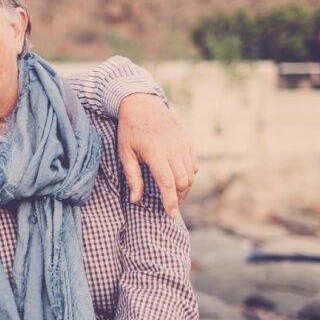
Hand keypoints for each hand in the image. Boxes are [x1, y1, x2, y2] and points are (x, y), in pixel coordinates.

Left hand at [117, 93, 198, 216]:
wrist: (143, 104)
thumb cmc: (130, 129)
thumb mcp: (125, 153)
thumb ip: (132, 177)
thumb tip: (135, 200)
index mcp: (155, 153)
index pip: (167, 183)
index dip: (170, 201)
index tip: (172, 215)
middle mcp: (173, 149)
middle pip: (182, 182)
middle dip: (178, 197)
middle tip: (169, 206)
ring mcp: (182, 145)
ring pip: (191, 175)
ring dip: (184, 189)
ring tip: (174, 196)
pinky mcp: (187, 142)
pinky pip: (194, 165)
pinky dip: (189, 176)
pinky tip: (179, 180)